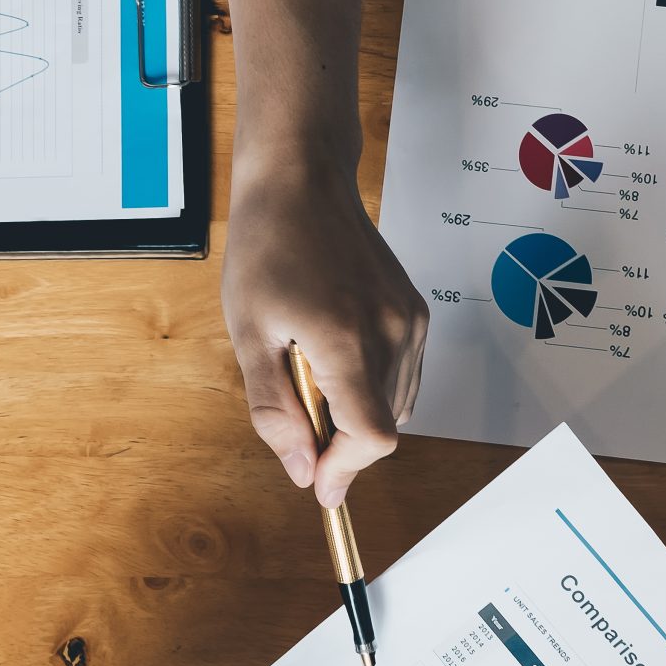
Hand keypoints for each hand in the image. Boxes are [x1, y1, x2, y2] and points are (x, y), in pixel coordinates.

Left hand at [223, 165, 426, 506]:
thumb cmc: (267, 247)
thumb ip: (275, 411)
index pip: (371, 438)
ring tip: (312, 368)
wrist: (302, 180)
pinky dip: (373, 387)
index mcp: (346, 340)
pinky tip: (336, 355)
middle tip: (297, 407)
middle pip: (383, 429)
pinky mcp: (416, 312)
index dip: (344, 470)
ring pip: (396, 406)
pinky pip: (403, 377)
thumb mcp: (249, 335)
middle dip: (341, 441)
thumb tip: (301, 471)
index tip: (319, 485)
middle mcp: (391, 332)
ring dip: (357, 412)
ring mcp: (410, 321)